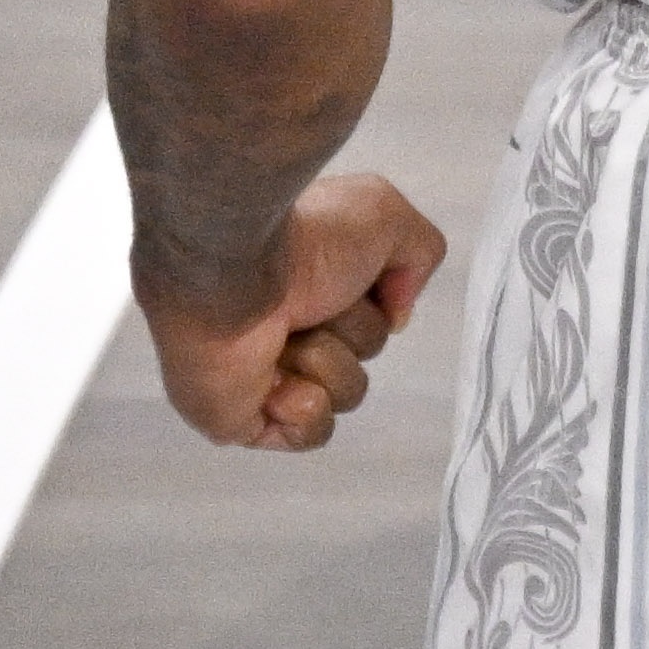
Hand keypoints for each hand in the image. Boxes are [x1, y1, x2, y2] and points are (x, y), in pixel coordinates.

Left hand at [141, 169, 444, 452]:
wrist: (231, 269)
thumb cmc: (305, 240)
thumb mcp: (385, 215)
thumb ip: (418, 255)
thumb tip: (395, 316)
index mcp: (312, 283)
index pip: (371, 312)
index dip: (375, 302)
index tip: (358, 282)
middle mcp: (287, 327)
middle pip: (364, 352)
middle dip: (352, 330)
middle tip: (315, 306)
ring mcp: (262, 377)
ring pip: (344, 393)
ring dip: (326, 363)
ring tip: (286, 339)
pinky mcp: (241, 420)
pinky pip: (310, 433)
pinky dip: (305, 408)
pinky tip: (278, 383)